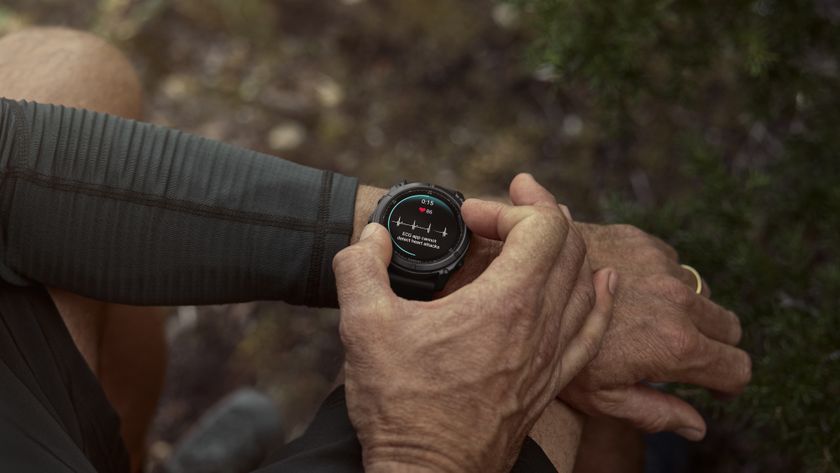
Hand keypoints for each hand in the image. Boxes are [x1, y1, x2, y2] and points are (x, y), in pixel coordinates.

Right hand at [333, 178, 615, 472]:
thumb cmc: (400, 405)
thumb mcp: (363, 325)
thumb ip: (360, 265)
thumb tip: (371, 237)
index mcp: (506, 304)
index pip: (543, 226)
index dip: (507, 207)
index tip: (469, 218)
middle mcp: (541, 326)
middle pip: (569, 247)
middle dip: (537, 215)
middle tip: (501, 212)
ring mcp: (552, 357)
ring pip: (585, 282)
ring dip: (564, 249)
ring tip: (538, 234)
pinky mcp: (550, 383)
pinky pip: (594, 329)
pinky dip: (599, 297)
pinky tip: (602, 283)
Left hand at [560, 223, 751, 440]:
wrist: (523, 284)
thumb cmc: (554, 351)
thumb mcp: (601, 395)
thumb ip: (655, 413)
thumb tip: (698, 427)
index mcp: (676, 344)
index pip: (736, 368)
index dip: (727, 383)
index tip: (713, 386)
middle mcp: (678, 299)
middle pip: (729, 327)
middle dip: (714, 343)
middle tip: (682, 354)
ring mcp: (661, 265)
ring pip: (701, 291)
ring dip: (686, 307)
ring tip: (647, 319)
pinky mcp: (641, 239)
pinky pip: (672, 261)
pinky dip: (661, 276)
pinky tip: (627, 289)